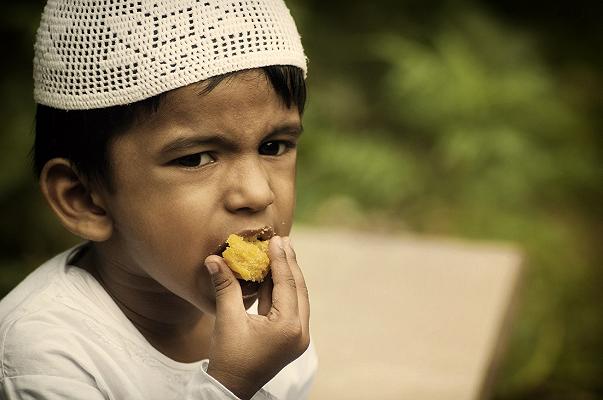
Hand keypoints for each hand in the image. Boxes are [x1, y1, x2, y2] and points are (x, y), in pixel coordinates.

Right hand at [204, 236, 309, 399]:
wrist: (230, 389)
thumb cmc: (228, 358)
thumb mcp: (226, 319)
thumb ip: (225, 287)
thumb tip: (213, 258)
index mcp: (289, 327)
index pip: (287, 284)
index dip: (281, 259)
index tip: (277, 239)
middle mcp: (300, 332)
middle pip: (298, 289)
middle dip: (289, 264)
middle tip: (283, 240)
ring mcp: (297, 337)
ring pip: (296, 297)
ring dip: (287, 276)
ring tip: (280, 252)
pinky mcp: (290, 339)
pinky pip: (289, 308)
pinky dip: (281, 291)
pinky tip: (272, 274)